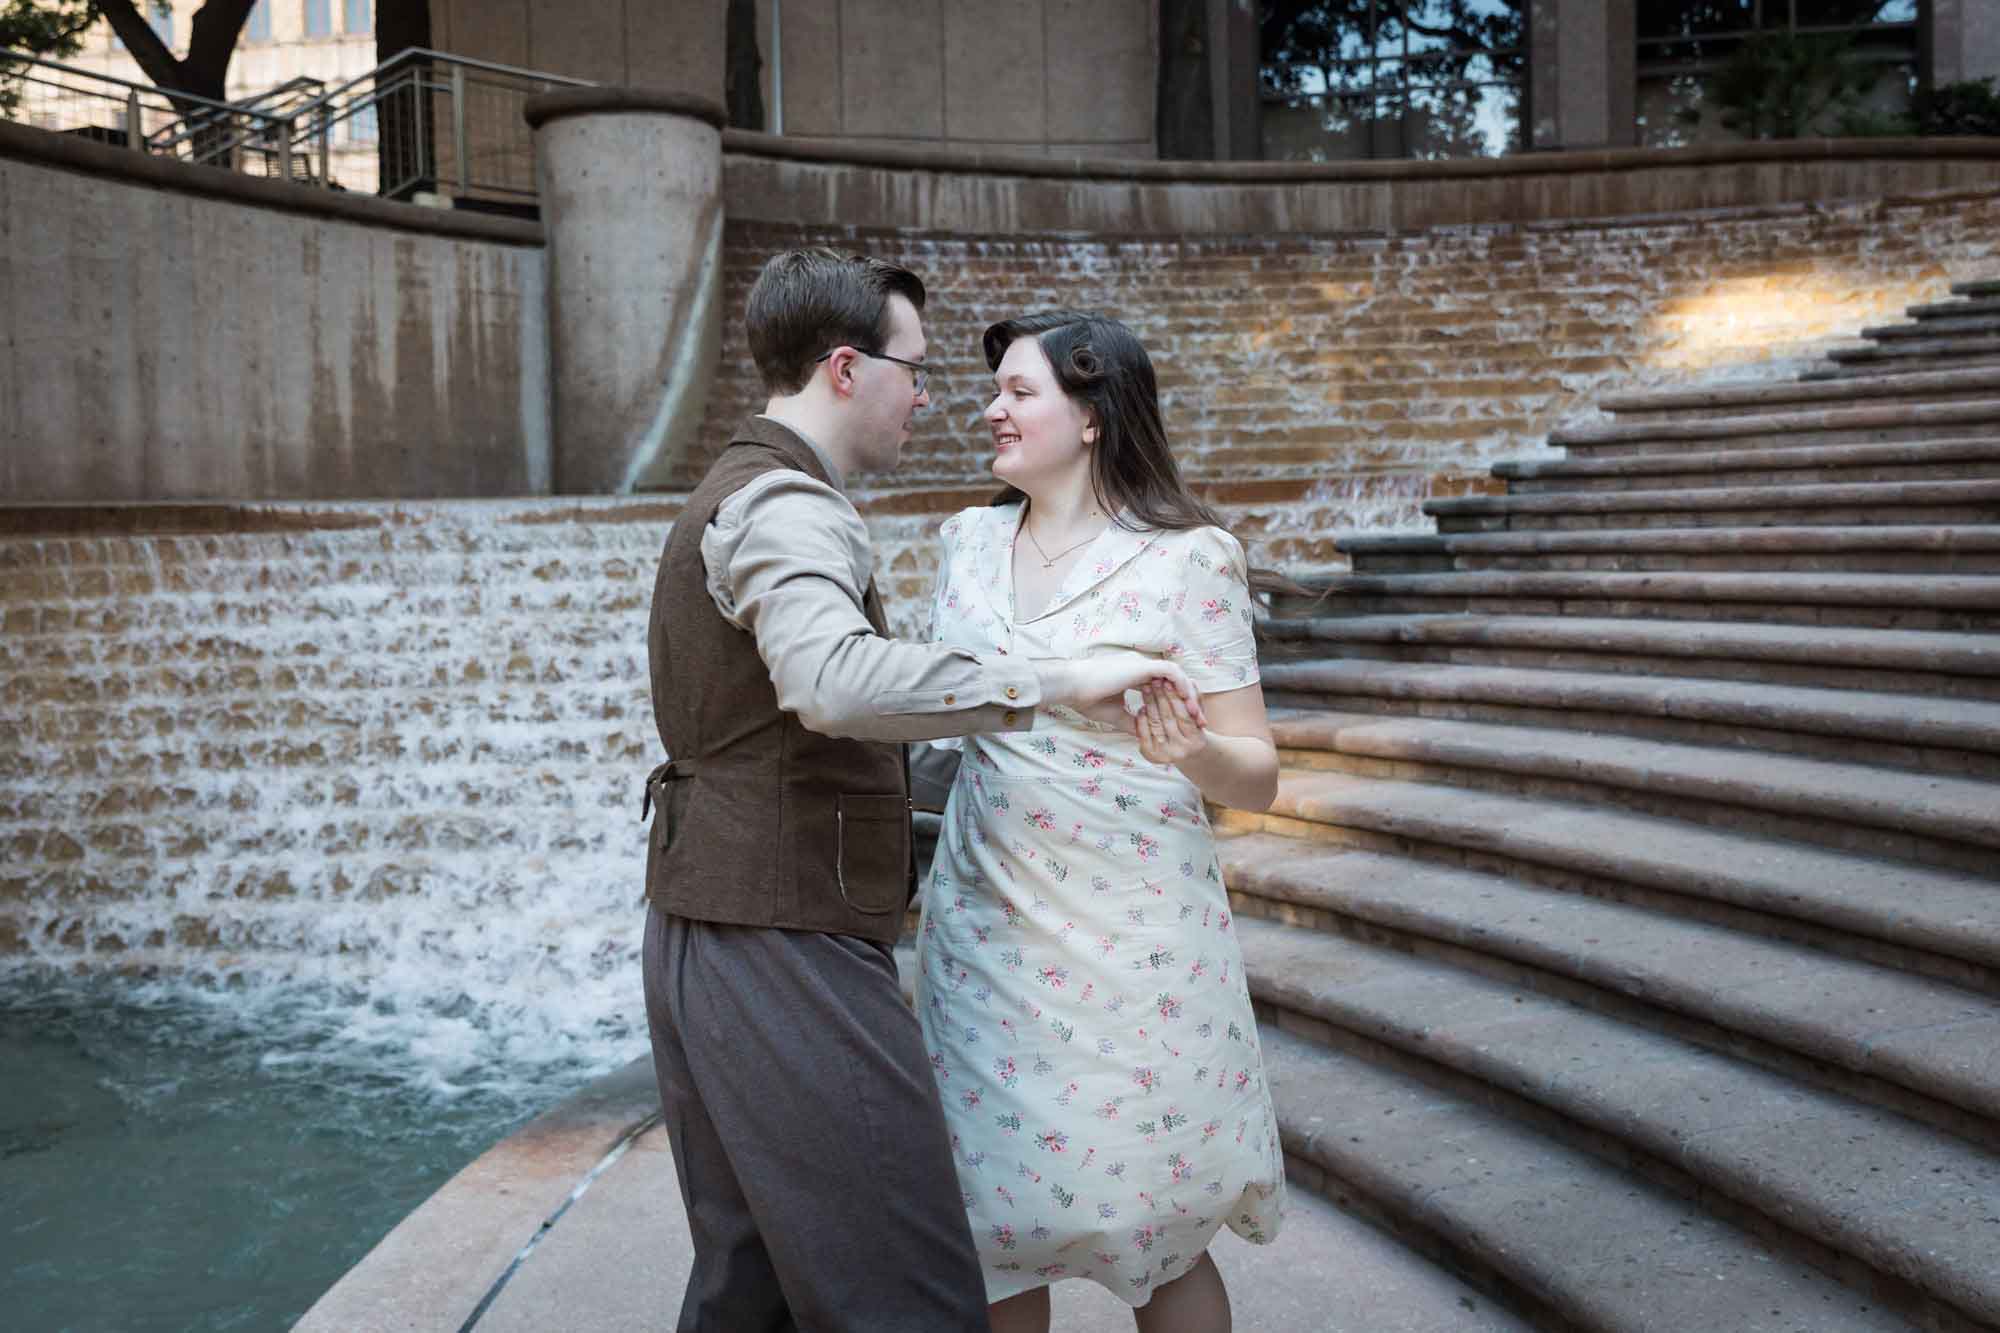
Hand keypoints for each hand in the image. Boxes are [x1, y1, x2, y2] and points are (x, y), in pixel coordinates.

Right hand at [1055, 654, 1206, 730]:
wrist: (1072, 686)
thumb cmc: (1087, 698)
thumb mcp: (1114, 715)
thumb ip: (1131, 721)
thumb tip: (1143, 734)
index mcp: (1136, 678)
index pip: (1165, 688)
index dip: (1177, 705)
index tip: (1186, 724)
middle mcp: (1143, 668)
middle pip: (1176, 681)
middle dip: (1190, 701)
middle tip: (1199, 722)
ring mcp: (1144, 665)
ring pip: (1178, 676)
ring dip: (1189, 695)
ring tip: (1196, 715)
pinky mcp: (1143, 665)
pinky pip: (1172, 672)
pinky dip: (1181, 686)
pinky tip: (1186, 703)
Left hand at [1135, 681, 1207, 765]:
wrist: (1183, 755)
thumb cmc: (1190, 728)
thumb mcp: (1197, 716)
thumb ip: (1195, 699)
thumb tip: (1189, 680)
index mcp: (1197, 740)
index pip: (1184, 714)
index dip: (1176, 696)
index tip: (1168, 680)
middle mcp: (1182, 751)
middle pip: (1169, 718)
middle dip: (1162, 697)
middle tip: (1155, 680)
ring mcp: (1165, 755)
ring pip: (1157, 723)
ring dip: (1150, 704)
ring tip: (1146, 688)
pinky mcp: (1151, 756)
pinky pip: (1144, 734)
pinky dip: (1142, 719)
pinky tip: (1141, 708)